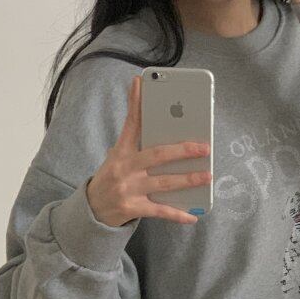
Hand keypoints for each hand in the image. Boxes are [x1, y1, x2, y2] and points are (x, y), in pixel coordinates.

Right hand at [86, 75, 211, 226]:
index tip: (141, 82)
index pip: (130, 123)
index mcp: (121, 152)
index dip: (135, 103)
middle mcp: (124, 169)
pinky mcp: (134, 208)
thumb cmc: (112, 179)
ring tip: (207, 176)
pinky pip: (161, 211)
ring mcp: (129, 189)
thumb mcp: (117, 158)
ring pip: (164, 182)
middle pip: (157, 155)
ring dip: (188, 179)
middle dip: (183, 150)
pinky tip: (193, 216)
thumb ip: (137, 146)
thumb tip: (167, 135)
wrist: (92, 210)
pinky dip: (178, 214)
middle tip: (204, 147)